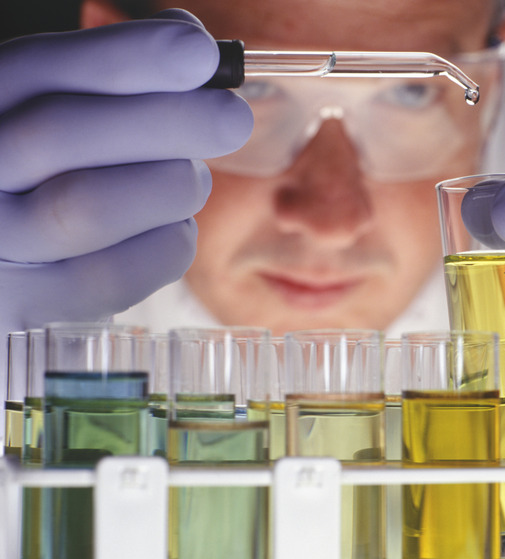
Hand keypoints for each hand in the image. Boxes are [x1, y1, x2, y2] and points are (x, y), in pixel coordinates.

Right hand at [0, 10, 251, 339]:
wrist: (15, 253)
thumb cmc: (55, 174)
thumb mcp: (63, 111)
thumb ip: (117, 79)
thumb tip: (194, 55)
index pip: (39, 69)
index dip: (127, 57)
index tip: (199, 55)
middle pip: (60, 135)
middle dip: (166, 121)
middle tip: (231, 118)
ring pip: (88, 208)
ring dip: (168, 186)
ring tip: (191, 179)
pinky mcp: (27, 306)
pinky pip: (113, 277)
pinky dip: (166, 246)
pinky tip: (174, 226)